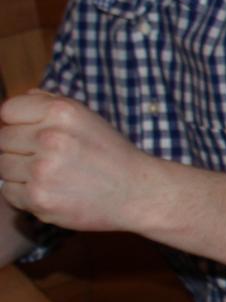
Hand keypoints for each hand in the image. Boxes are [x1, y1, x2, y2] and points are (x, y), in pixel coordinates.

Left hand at [0, 90, 156, 231]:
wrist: (138, 192)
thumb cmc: (110, 154)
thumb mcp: (87, 118)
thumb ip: (49, 103)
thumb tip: (17, 103)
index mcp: (62, 112)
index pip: (8, 111)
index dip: (18, 122)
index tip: (32, 133)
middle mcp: (50, 138)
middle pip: (3, 139)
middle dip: (19, 148)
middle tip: (46, 157)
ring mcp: (43, 170)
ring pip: (3, 166)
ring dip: (20, 171)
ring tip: (51, 174)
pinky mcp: (39, 198)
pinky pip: (9, 192)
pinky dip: (25, 193)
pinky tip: (51, 190)